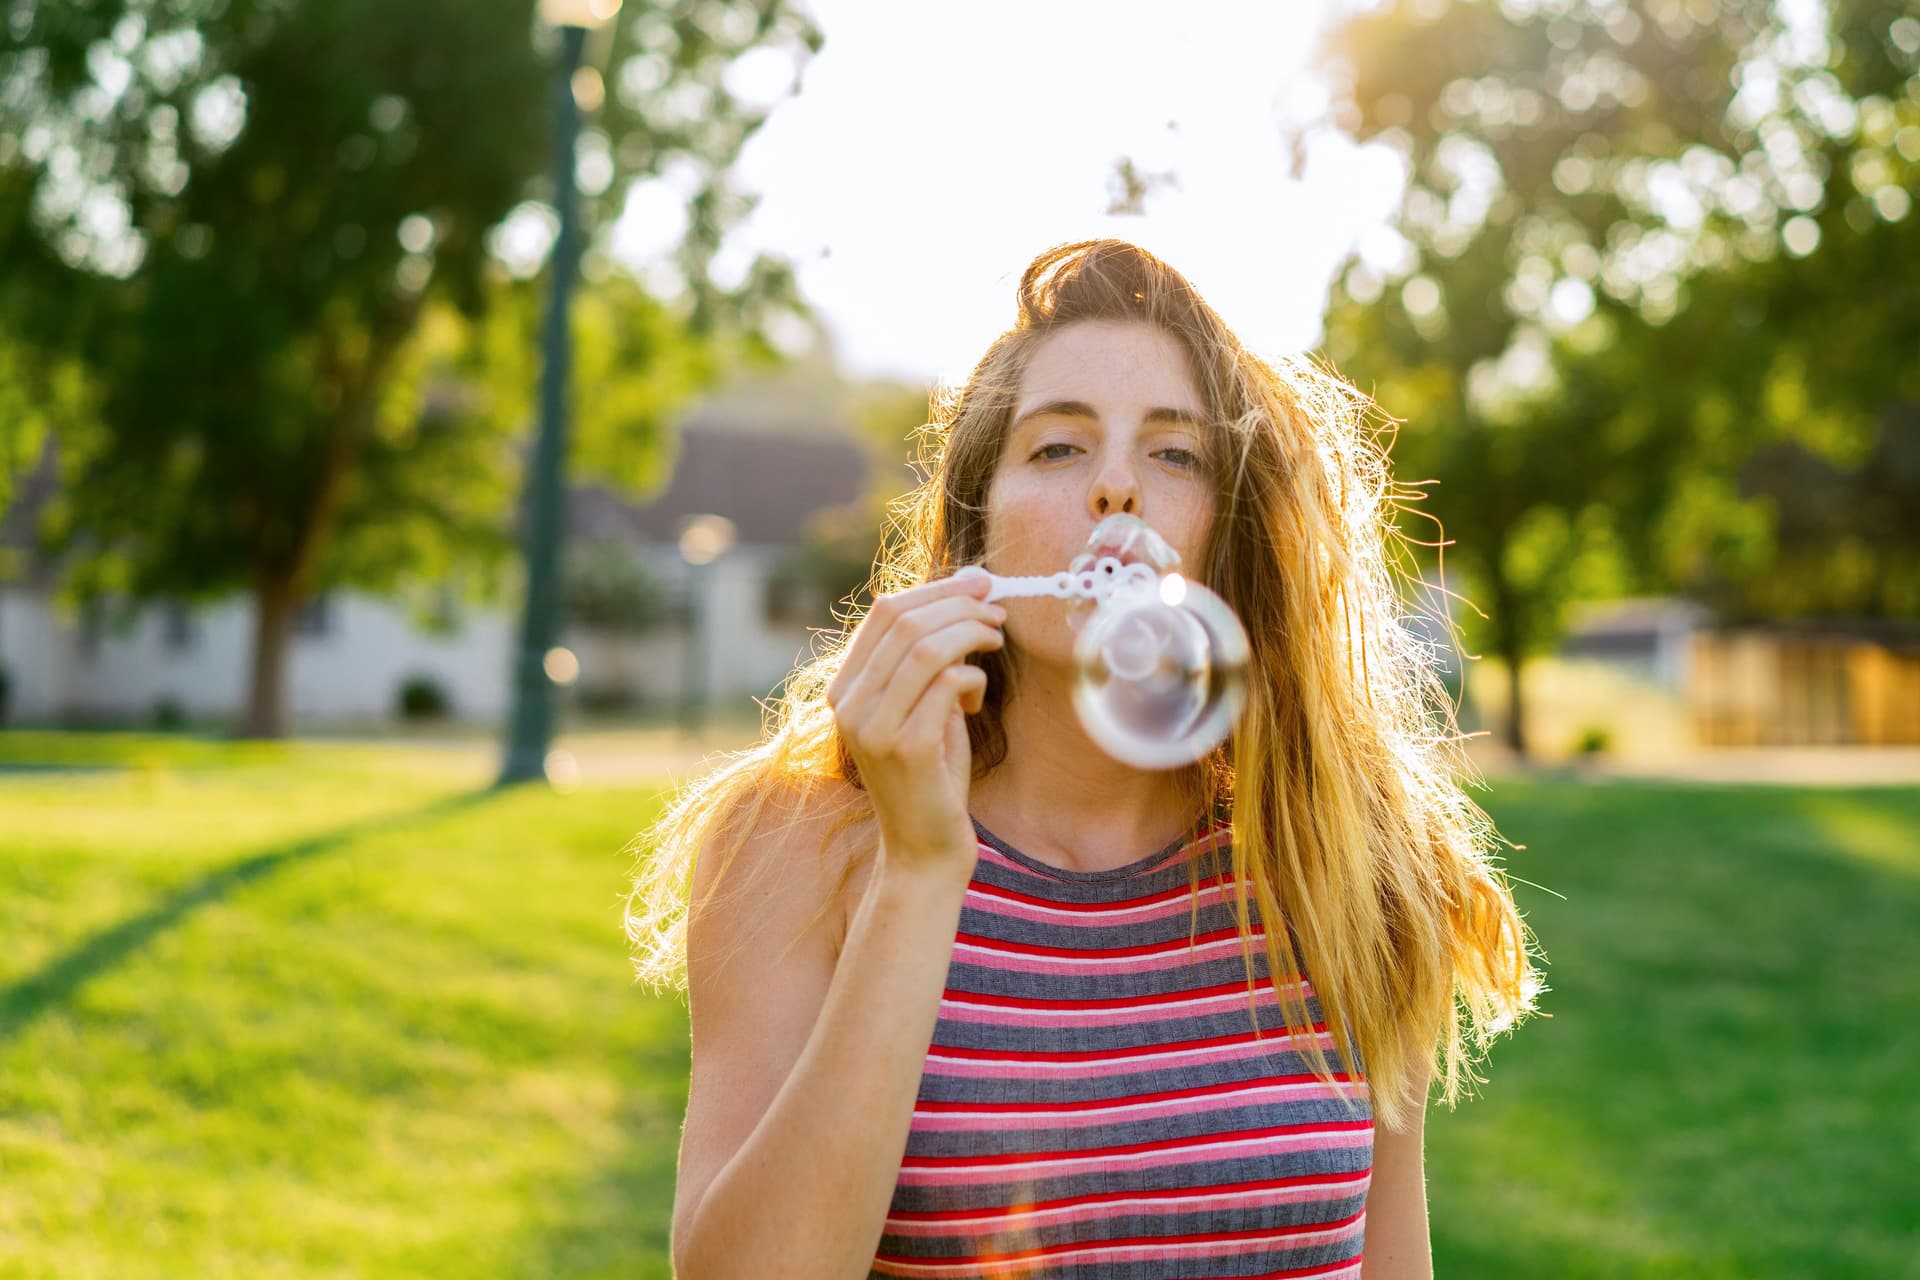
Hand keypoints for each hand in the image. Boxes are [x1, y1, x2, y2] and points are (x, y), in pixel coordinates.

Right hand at [825, 567, 1004, 874]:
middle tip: (996, 608)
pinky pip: (946, 683)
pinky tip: (976, 700)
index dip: (935, 589)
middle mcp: (849, 705)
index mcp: (846, 689)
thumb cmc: (931, 775)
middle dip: (959, 604)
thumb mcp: (921, 708)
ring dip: (971, 632)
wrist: (923, 848)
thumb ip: (927, 661)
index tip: (978, 582)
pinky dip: (972, 678)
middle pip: (905, 622)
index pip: (884, 613)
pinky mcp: (905, 748)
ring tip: (996, 639)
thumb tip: (965, 595)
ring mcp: (873, 727)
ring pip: (925, 646)